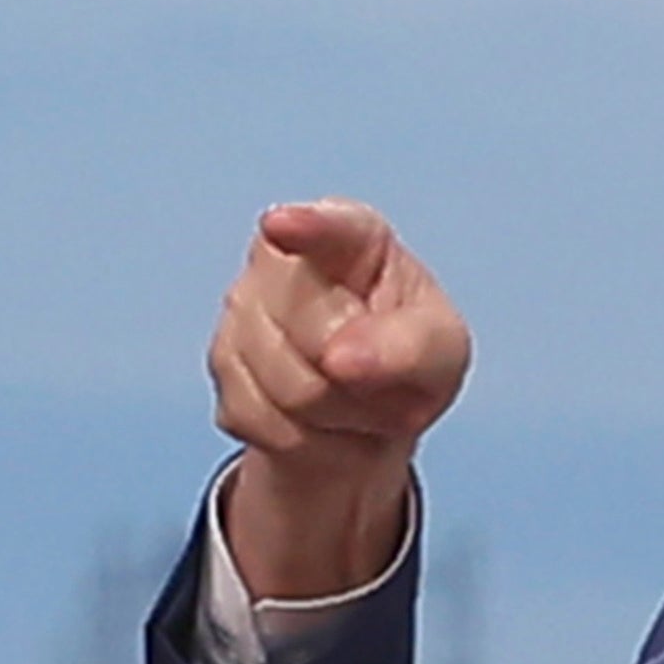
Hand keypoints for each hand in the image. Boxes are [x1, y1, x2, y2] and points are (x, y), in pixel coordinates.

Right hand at [208, 197, 469, 613]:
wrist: (364, 425)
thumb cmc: (412, 370)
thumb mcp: (441, 359)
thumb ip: (409, 350)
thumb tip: (346, 357)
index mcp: (354, 242)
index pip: (331, 227)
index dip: (308, 230)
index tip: (281, 229)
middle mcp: (288, 262)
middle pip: (299, 329)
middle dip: (344, 378)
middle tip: (372, 388)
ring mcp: (244, 311)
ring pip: (271, 376)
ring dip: (321, 411)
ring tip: (346, 405)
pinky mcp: (222, 367)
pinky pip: (252, 414)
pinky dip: (291, 436)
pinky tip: (307, 423)